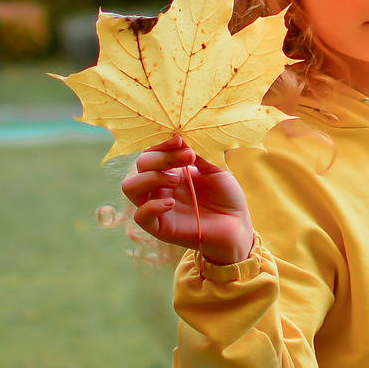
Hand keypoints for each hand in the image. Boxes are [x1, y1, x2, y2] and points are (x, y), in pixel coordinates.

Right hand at [121, 138, 254, 266]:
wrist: (237, 225)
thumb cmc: (227, 196)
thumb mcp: (214, 169)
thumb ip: (197, 155)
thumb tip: (180, 139)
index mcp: (171, 172)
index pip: (153, 153)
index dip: (163, 145)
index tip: (180, 140)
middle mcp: (160, 188)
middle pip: (141, 165)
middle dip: (161, 158)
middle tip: (187, 158)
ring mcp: (158, 207)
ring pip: (131, 187)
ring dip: (151, 178)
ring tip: (176, 180)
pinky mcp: (161, 228)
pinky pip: (140, 216)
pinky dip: (152, 206)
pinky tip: (171, 202)